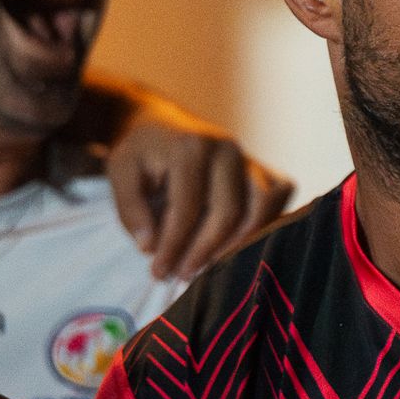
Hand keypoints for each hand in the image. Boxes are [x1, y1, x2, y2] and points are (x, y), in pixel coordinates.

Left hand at [104, 93, 293, 280]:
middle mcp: (227, 149)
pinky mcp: (264, 169)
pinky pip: (279, 199)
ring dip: (239, 244)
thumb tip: (150, 247)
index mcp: (190, 146)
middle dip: (205, 251)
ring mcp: (250, 158)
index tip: (158, 272)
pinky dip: (266, 225)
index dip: (173, 245)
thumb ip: (131, 209)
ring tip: (212, 268)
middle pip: (228, 212)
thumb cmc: (142, 153)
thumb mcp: (120, 172)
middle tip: (182, 275)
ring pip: (262, 207)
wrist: (164, 122)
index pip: (187, 208)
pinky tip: (239, 247)